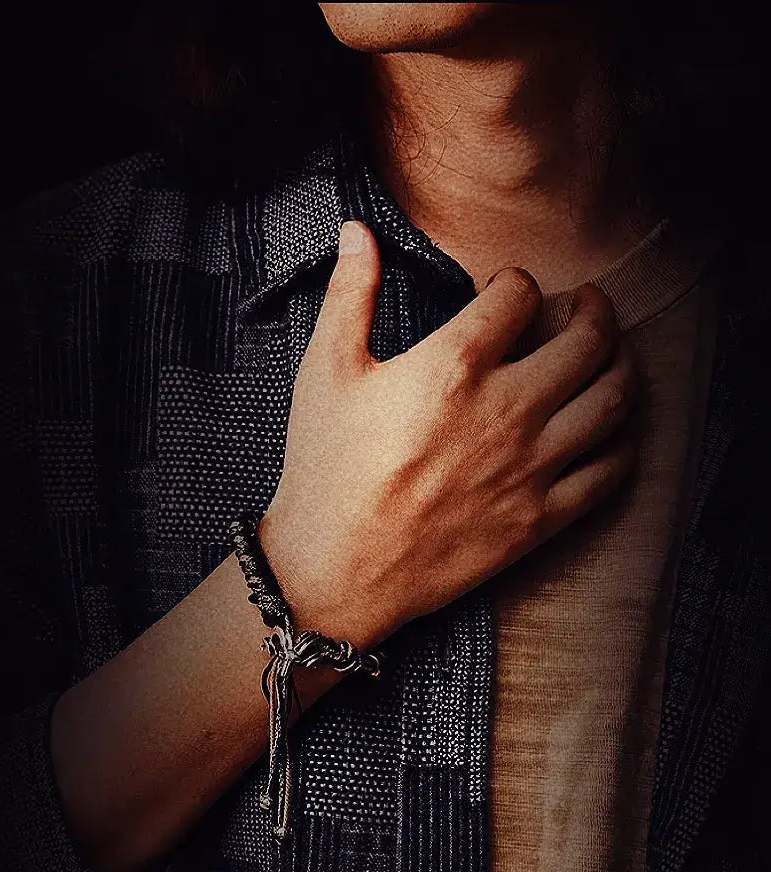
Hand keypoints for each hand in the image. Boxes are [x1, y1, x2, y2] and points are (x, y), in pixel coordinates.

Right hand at [258, 220, 637, 649]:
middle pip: (588, 340)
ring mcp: (531, 466)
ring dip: (621, 365)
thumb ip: (351, 294)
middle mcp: (506, 410)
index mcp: (452, 366)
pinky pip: (610, 469)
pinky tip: (608, 426)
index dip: (515, 281)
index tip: (505, 288)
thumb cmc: (323, 467)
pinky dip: (621, 438)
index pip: (519, 295)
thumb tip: (358, 231)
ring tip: (607, 354)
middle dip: (593, 311)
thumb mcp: (324, 371)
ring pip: (613, 398)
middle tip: (585, 305)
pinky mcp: (541, 517)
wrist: (333, 567)